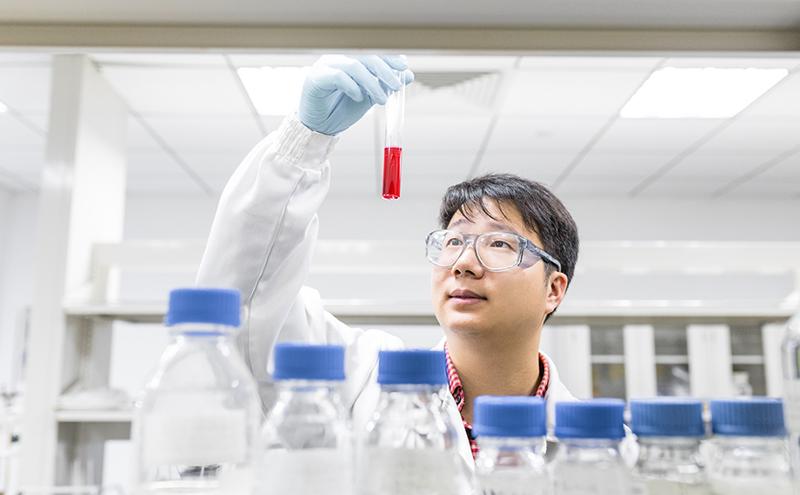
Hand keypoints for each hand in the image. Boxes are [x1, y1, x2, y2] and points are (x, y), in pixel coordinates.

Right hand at [298, 55, 413, 135]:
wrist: (317, 128)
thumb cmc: (339, 112)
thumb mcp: (368, 99)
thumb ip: (384, 86)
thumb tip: (407, 75)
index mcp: (350, 64)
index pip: (373, 57)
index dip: (390, 61)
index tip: (404, 68)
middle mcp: (338, 61)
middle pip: (366, 59)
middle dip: (385, 72)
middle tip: (396, 87)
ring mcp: (325, 67)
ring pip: (355, 67)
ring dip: (372, 83)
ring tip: (381, 100)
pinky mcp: (316, 77)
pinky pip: (338, 77)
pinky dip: (352, 86)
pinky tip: (358, 97)